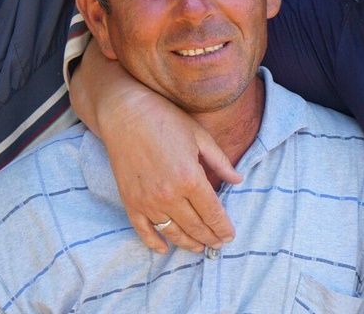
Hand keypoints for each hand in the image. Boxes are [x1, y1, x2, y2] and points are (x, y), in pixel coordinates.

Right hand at [71, 41, 242, 252]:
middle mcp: (169, 194)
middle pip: (195, 226)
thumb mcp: (200, 136)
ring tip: (200, 248)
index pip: (212, 212)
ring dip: (188, 243)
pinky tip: (164, 249)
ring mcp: (147, 200)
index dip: (223, 227)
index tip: (230, 235)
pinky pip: (143, 230)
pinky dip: (154, 242)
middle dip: (210, 237)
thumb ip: (220, 162)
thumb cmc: (166, 120)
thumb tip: (238, 180)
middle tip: (219, 244)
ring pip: (172, 232)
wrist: (125, 114)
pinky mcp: (130, 201)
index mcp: (190, 178)